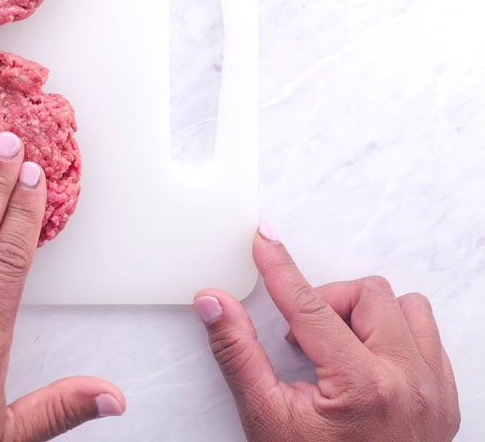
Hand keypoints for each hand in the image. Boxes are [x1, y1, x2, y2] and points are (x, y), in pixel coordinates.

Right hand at [194, 225, 459, 440]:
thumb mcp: (264, 418)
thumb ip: (237, 354)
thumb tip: (215, 304)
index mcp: (361, 386)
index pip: (310, 306)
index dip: (281, 268)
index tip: (265, 241)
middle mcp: (408, 383)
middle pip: (367, 295)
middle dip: (326, 303)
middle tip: (300, 337)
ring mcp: (433, 392)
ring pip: (406, 309)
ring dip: (367, 316)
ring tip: (338, 346)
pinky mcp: (445, 401)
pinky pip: (428, 338)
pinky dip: (396, 337)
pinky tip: (366, 360)